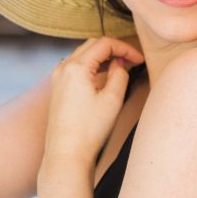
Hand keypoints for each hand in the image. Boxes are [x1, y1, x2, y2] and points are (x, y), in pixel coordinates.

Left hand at [43, 37, 145, 167]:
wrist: (67, 153)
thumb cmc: (88, 130)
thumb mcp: (113, 100)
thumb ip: (120, 74)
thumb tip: (120, 64)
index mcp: (76, 67)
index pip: (104, 44)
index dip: (125, 48)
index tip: (139, 59)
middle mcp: (63, 68)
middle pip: (92, 45)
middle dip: (114, 49)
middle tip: (132, 60)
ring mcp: (58, 78)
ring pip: (83, 55)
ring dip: (102, 57)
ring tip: (121, 67)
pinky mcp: (57, 88)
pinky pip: (76, 67)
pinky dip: (92, 66)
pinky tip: (104, 76)